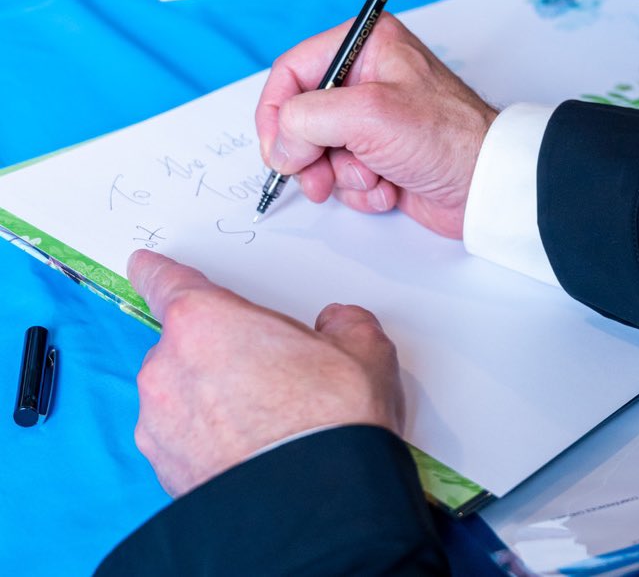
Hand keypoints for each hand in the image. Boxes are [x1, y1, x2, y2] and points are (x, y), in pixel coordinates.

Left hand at [130, 249, 403, 497]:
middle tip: (267, 369)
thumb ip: (344, 324)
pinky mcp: (164, 467)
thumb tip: (340, 326)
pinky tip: (248, 447)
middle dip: (217, 348)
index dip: (158, 270)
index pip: (167, 282)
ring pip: (181, 390)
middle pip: (184, 341)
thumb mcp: (362, 348)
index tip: (147, 265)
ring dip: (210, 394)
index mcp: (206, 321)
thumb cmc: (329, 420)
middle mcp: (169, 367)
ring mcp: (160, 421)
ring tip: (265, 417)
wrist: (317, 502)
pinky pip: (181, 434)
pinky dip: (206, 435)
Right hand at [255, 14, 497, 238]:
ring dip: (342, 174)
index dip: (276, 112)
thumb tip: (281, 144)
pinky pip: (344, 175)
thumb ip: (307, 119)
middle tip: (316, 175)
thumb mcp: (369, 114)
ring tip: (372, 176)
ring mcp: (373, 120)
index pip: (292, 70)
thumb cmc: (449, 137)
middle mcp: (368, 78)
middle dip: (309, 153)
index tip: (277, 149)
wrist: (487, 185)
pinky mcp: (380, 155)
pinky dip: (362, 188)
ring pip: (321, 152)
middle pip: (301, 116)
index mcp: (366, 45)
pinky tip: (391, 186)